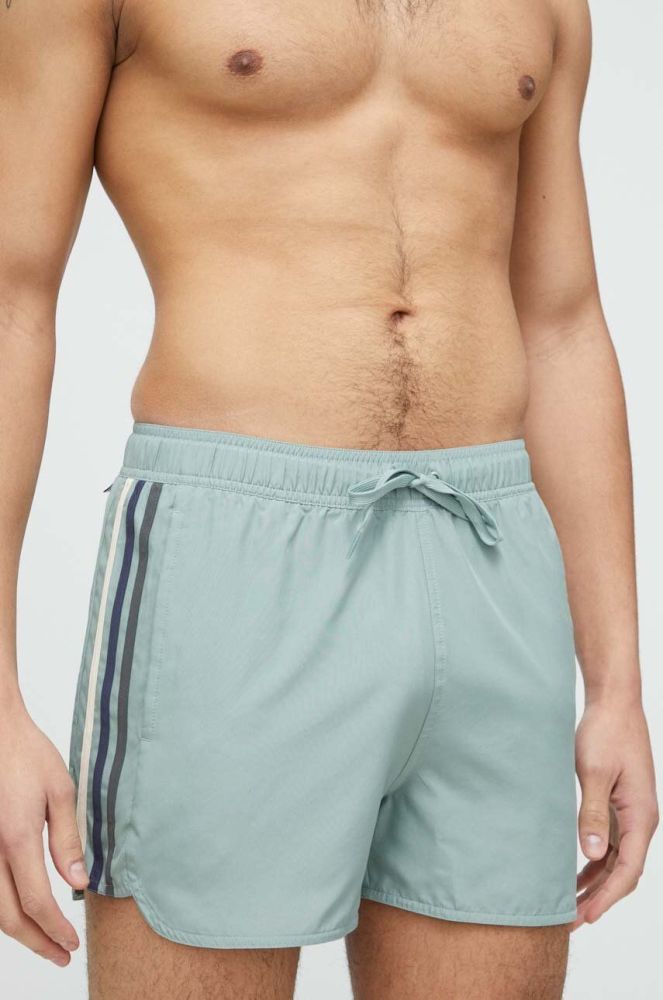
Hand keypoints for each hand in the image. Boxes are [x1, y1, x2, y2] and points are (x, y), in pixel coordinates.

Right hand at [0, 699, 88, 965]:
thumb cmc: (27, 753)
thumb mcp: (61, 790)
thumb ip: (68, 840)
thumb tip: (78, 883)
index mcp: (16, 838)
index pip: (36, 902)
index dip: (55, 929)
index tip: (72, 943)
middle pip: (8, 917)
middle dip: (37, 942)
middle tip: (61, 954)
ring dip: (17, 931)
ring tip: (45, 940)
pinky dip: (1, 909)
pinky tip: (20, 912)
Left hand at [574, 697, 657, 928]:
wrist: (614, 703)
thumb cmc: (605, 732)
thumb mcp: (595, 771)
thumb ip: (592, 812)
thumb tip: (592, 853)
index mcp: (642, 815)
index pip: (628, 870)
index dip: (606, 897)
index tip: (584, 916)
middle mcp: (641, 819)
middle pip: (623, 872)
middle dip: (599, 899)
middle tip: (569, 922)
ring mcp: (630, 813)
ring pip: (616, 861)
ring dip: (595, 884)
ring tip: (568, 906)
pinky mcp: (618, 805)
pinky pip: (610, 844)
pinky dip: (593, 863)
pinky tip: (574, 874)